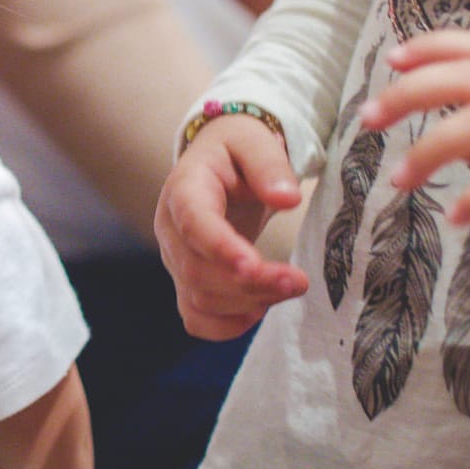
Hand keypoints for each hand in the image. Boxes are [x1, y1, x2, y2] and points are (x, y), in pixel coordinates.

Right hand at [155, 113, 307, 339]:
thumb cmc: (239, 151)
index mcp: (184, 189)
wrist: (222, 163)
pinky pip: (196, 318)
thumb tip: (287, 199)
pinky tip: (261, 309)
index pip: (193, 223)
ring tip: (289, 287)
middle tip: (298, 281)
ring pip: (198, 299)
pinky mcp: (186, 281)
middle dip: (249, 284)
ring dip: (247, 304)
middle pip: (196, 271)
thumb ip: (269, 165)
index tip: (255, 266)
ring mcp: (175, 259)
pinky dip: (228, 326)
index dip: (220, 248)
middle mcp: (170, 228)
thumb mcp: (255, 142)